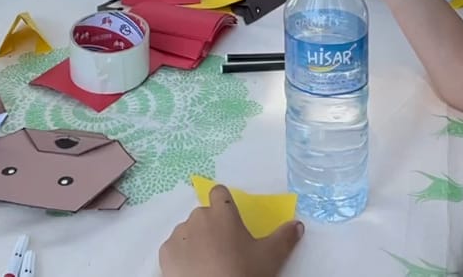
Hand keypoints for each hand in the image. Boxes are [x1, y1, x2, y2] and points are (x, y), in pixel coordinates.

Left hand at [158, 185, 302, 276]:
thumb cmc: (243, 272)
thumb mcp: (271, 257)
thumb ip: (285, 237)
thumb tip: (297, 225)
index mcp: (223, 212)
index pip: (219, 192)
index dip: (224, 203)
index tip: (230, 218)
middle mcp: (198, 217)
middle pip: (205, 214)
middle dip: (212, 227)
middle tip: (225, 250)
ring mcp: (179, 234)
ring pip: (188, 231)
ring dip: (196, 241)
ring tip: (209, 264)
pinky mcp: (164, 253)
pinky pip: (174, 248)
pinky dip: (182, 256)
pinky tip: (193, 271)